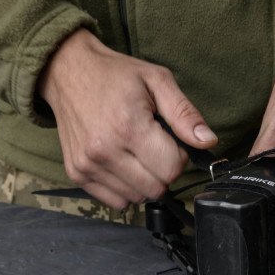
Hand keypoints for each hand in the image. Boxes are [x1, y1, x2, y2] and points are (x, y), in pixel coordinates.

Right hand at [38, 29, 217, 208]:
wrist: (66, 72)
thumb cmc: (114, 75)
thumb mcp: (157, 80)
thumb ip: (185, 113)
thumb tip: (208, 142)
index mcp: (128, 126)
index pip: (171, 170)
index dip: (178, 157)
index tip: (168, 140)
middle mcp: (105, 151)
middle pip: (156, 189)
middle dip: (163, 171)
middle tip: (153, 146)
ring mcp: (88, 165)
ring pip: (137, 198)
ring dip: (144, 181)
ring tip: (134, 151)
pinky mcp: (77, 174)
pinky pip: (116, 202)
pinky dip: (125, 188)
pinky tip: (120, 162)